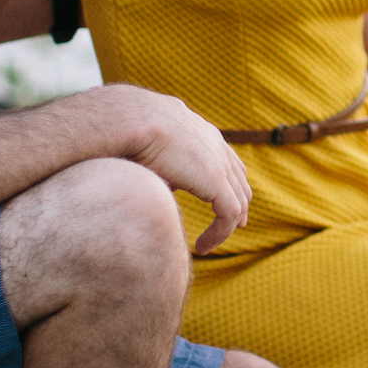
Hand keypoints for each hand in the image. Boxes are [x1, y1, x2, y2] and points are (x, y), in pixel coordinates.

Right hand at [111, 87, 253, 252]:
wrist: (130, 119)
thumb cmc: (127, 132)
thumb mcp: (150, 149)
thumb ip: (162, 169)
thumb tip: (159, 188)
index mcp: (204, 134)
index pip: (228, 162)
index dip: (230, 185)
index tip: (223, 205)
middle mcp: (217, 146)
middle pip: (240, 181)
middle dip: (238, 206)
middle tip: (228, 227)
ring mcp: (220, 163)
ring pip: (238, 201)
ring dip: (226, 225)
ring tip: (208, 244)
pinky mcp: (216, 180)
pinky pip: (229, 214)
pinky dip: (220, 233)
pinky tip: (202, 247)